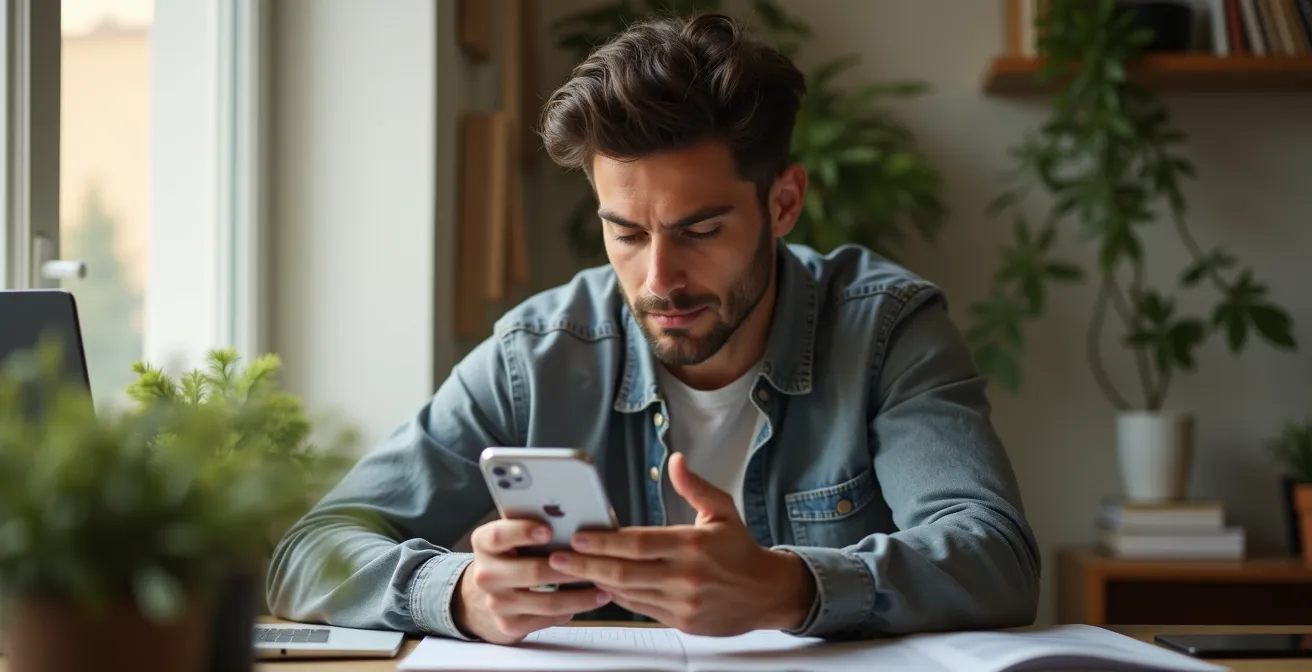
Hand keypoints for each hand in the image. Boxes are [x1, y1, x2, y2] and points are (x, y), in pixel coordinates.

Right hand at [451, 519, 612, 643]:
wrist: (484, 597)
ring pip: (547, 601)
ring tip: (603, 587)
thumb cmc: (509, 557)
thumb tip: (571, 514)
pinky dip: (572, 610)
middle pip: (533, 571)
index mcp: (484, 543)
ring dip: (580, 595)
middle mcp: (486, 574)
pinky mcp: (509, 625)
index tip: (549, 529)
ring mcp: (496, 603)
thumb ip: (531, 525)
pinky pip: (548, 618)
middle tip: (596, 562)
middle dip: (570, 568)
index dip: (524, 531)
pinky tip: (588, 601)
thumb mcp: (510, 537)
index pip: (499, 535)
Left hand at [547, 453, 815, 635]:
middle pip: (624, 573)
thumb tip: (675, 461)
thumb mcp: (723, 510)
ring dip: (595, 583)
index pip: (639, 544)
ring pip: (627, 594)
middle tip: (557, 559)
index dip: (605, 542)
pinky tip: (600, 585)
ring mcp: (682, 603)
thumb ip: (695, 487)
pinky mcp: (681, 621)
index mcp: (693, 546)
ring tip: (568, 573)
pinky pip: (639, 609)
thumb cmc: (741, 550)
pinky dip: (617, 597)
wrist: (766, 593)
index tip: (578, 537)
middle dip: (585, 566)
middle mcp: (686, 577)